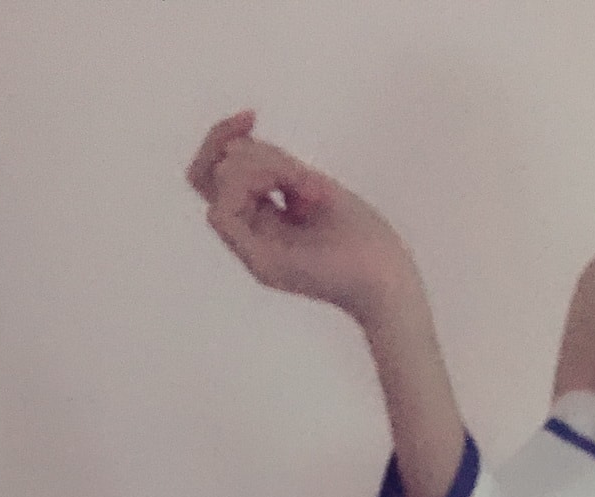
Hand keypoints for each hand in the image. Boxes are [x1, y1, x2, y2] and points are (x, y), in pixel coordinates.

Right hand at [186, 111, 417, 326]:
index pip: (216, 172)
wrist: (387, 281)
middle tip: (296, 173)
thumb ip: (276, 168)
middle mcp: (251, 236)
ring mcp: (252, 252)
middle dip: (249, 152)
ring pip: (216, 185)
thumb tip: (239, 143)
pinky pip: (222, 213)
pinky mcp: (259, 264)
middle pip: (206, 174)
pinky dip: (254, 186)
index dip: (223, 136)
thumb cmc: (364, 239)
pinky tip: (295, 191)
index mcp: (264, 220)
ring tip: (307, 186)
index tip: (252, 116)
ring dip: (261, 167)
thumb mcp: (313, 186)